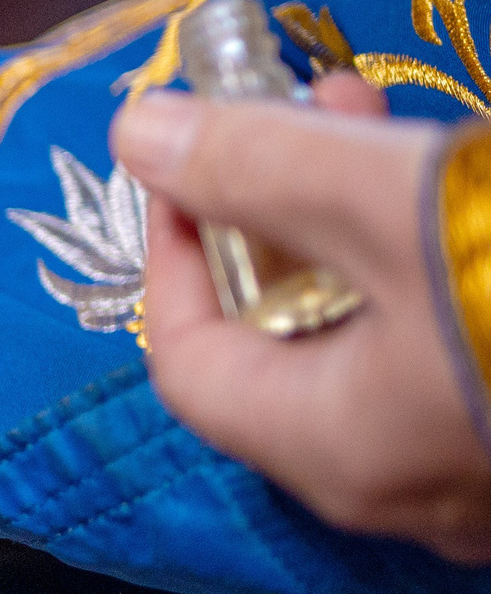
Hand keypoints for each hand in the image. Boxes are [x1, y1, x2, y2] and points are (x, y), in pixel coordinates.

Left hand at [112, 74, 490, 562]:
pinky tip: (462, 182)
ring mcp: (483, 471)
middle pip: (287, 344)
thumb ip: (258, 166)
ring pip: (381, 338)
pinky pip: (452, 351)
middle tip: (302, 104)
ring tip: (376, 113)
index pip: (189, 362)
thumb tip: (136, 132)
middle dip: (279, 209)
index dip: (174, 250)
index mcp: (336, 454)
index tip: (193, 152)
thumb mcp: (396, 203)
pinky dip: (435, 266)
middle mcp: (405, 489)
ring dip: (364, 221)